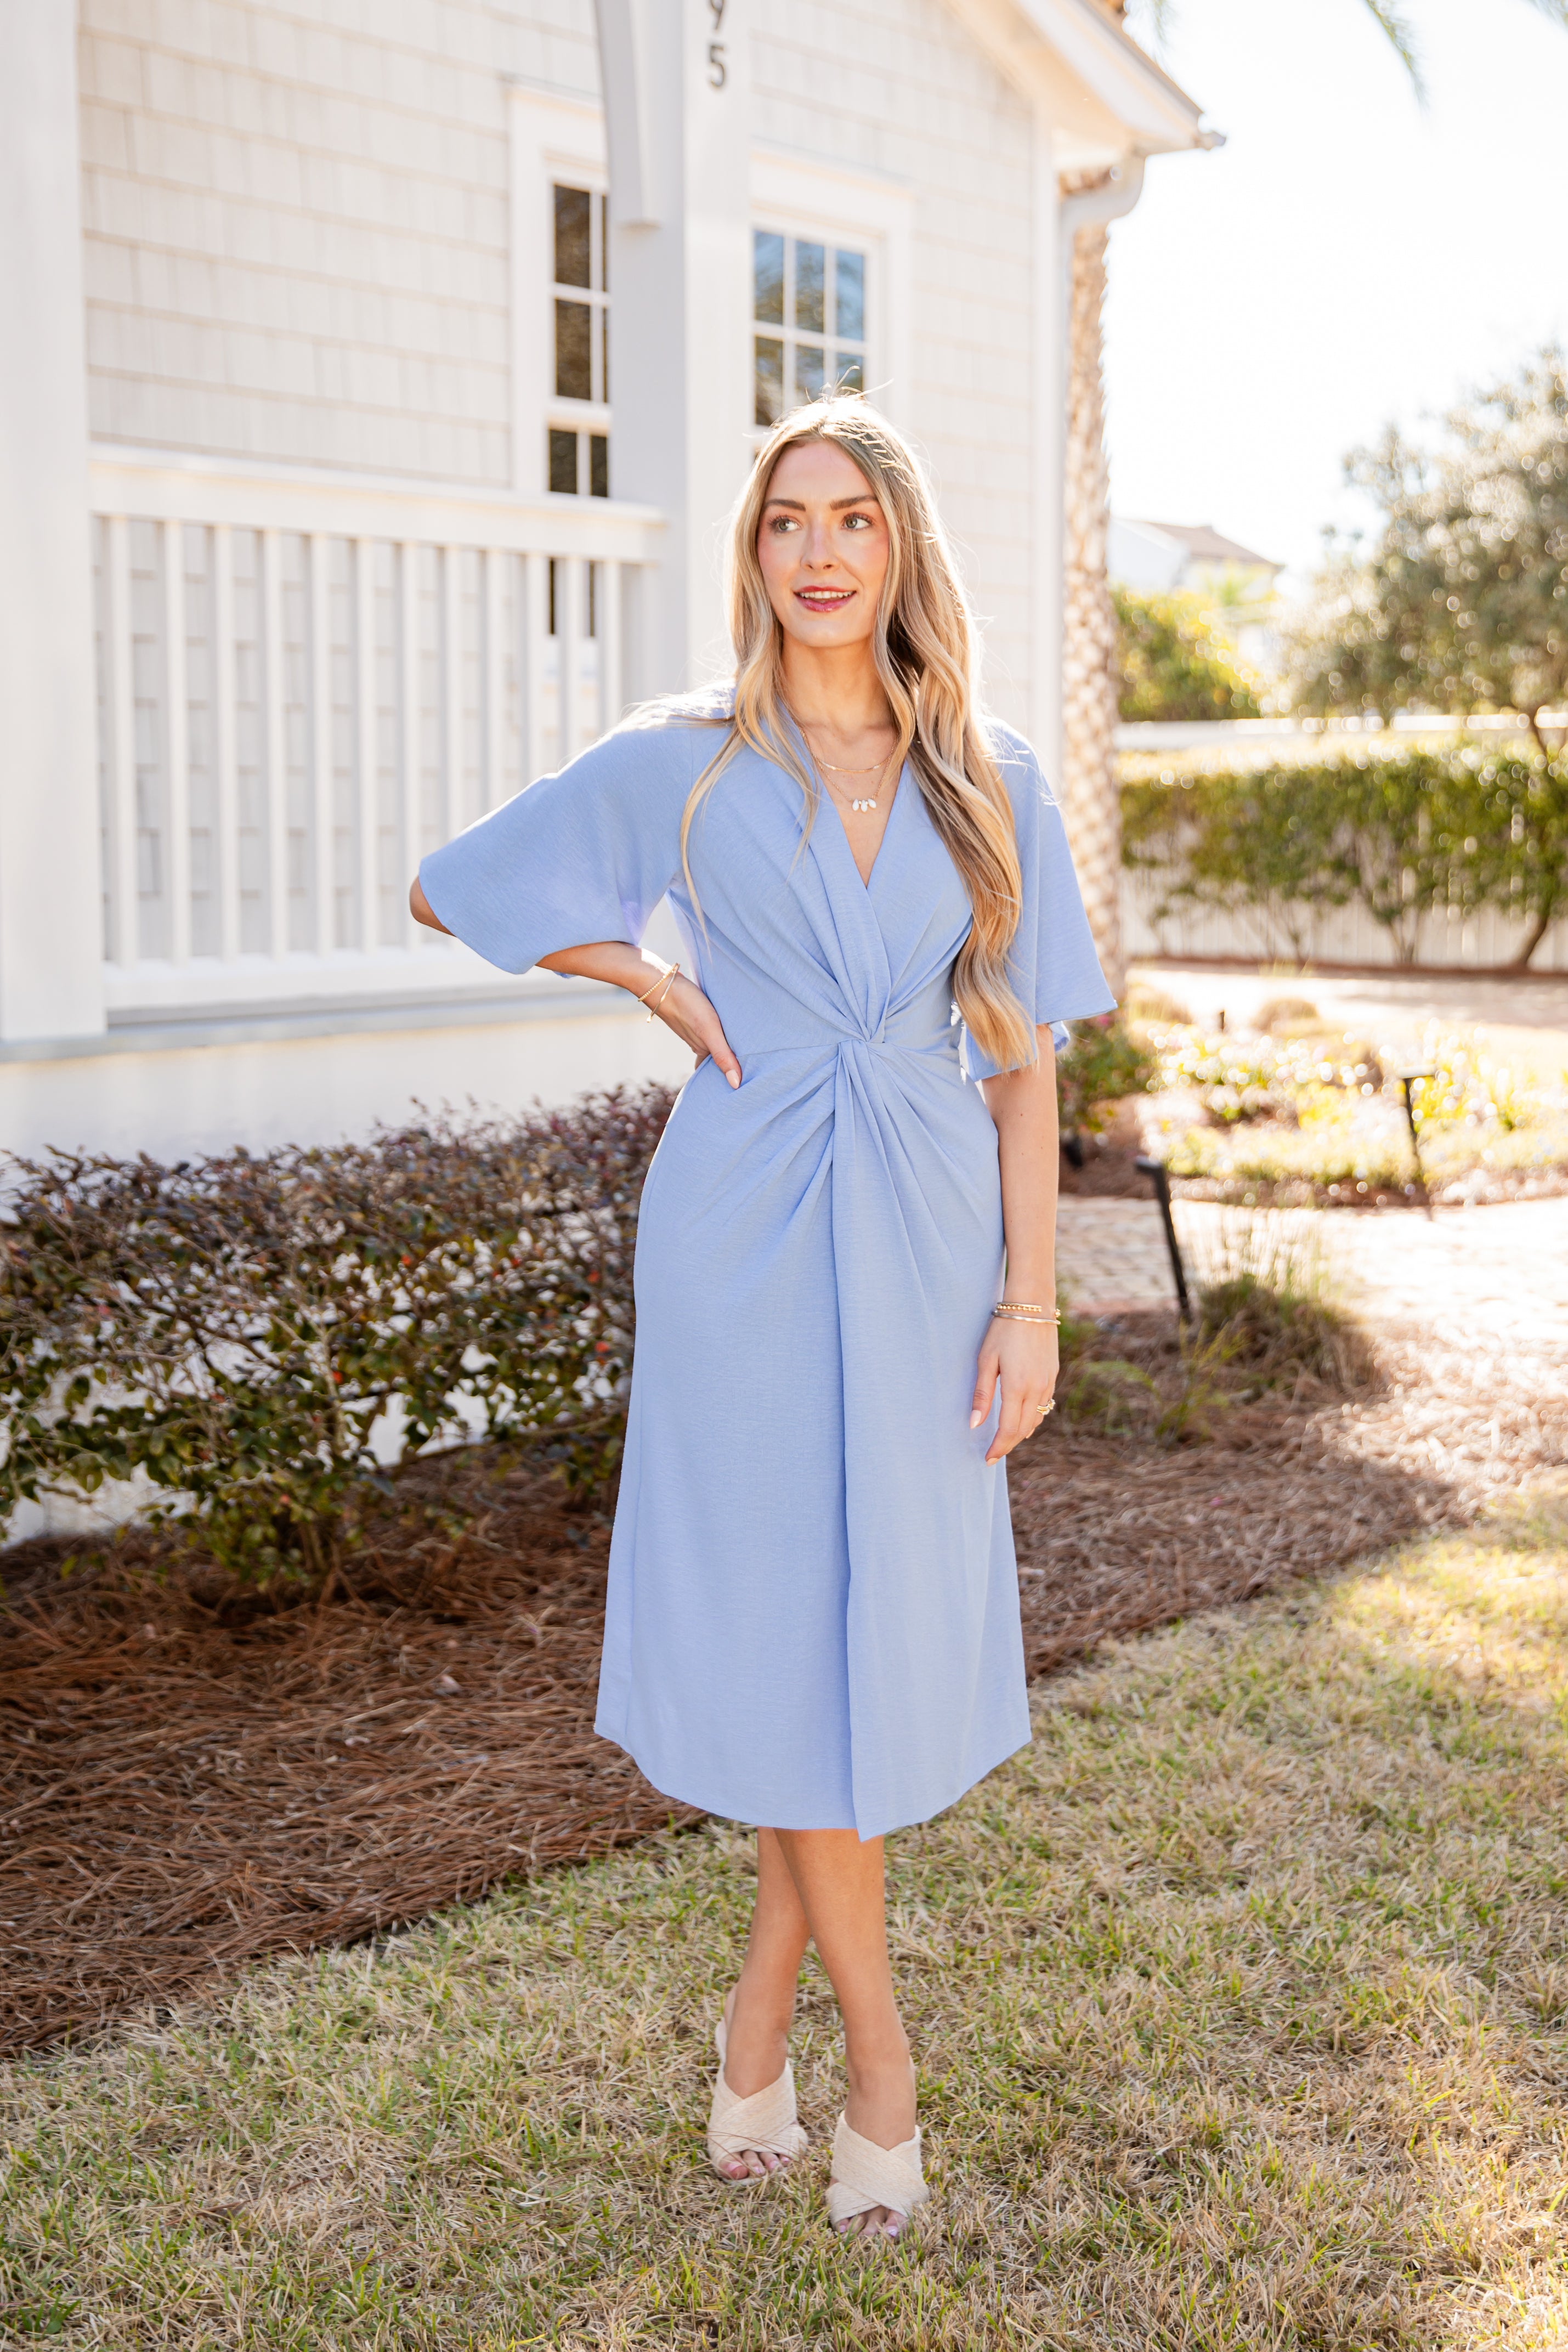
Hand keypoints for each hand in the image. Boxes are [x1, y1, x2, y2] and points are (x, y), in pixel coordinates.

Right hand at [650, 972, 742, 1088]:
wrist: (659, 982)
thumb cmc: (685, 1004)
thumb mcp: (709, 1030)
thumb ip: (722, 1055)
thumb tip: (735, 1085)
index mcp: (703, 1049)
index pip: (715, 1072)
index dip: (728, 1078)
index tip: (742, 1087)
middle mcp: (699, 1041)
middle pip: (715, 1059)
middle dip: (728, 1067)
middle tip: (749, 1073)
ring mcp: (695, 1028)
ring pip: (713, 1044)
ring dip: (725, 1049)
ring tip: (742, 1053)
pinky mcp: (694, 1014)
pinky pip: (709, 1028)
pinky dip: (718, 1033)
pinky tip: (724, 1026)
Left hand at [970, 1315, 1058, 1462]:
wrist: (1033, 1305)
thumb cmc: (1003, 1330)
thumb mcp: (986, 1360)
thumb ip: (981, 1394)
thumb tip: (974, 1424)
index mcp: (1017, 1387)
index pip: (1008, 1429)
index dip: (998, 1447)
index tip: (987, 1458)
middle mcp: (1037, 1389)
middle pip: (1023, 1429)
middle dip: (1008, 1444)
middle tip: (993, 1454)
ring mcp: (1048, 1382)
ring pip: (1036, 1419)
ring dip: (1021, 1432)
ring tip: (1005, 1440)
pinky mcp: (1053, 1375)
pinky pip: (1044, 1405)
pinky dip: (1033, 1418)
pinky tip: (1023, 1419)